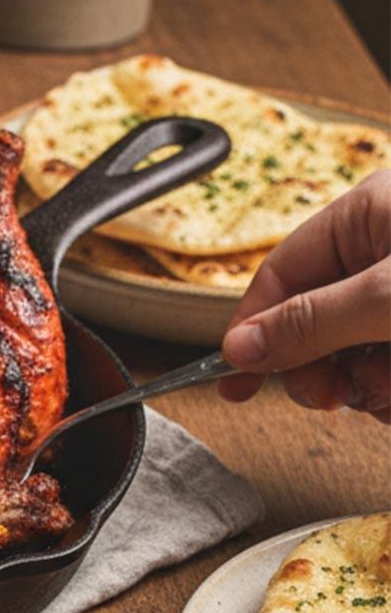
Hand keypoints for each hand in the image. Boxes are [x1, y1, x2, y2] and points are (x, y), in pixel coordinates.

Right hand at [219, 171, 390, 421]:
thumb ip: (314, 322)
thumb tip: (239, 347)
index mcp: (369, 215)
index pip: (281, 274)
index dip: (255, 330)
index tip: (236, 381)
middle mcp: (387, 250)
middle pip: (314, 318)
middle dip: (322, 366)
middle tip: (335, 398)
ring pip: (357, 351)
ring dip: (371, 385)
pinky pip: (389, 366)